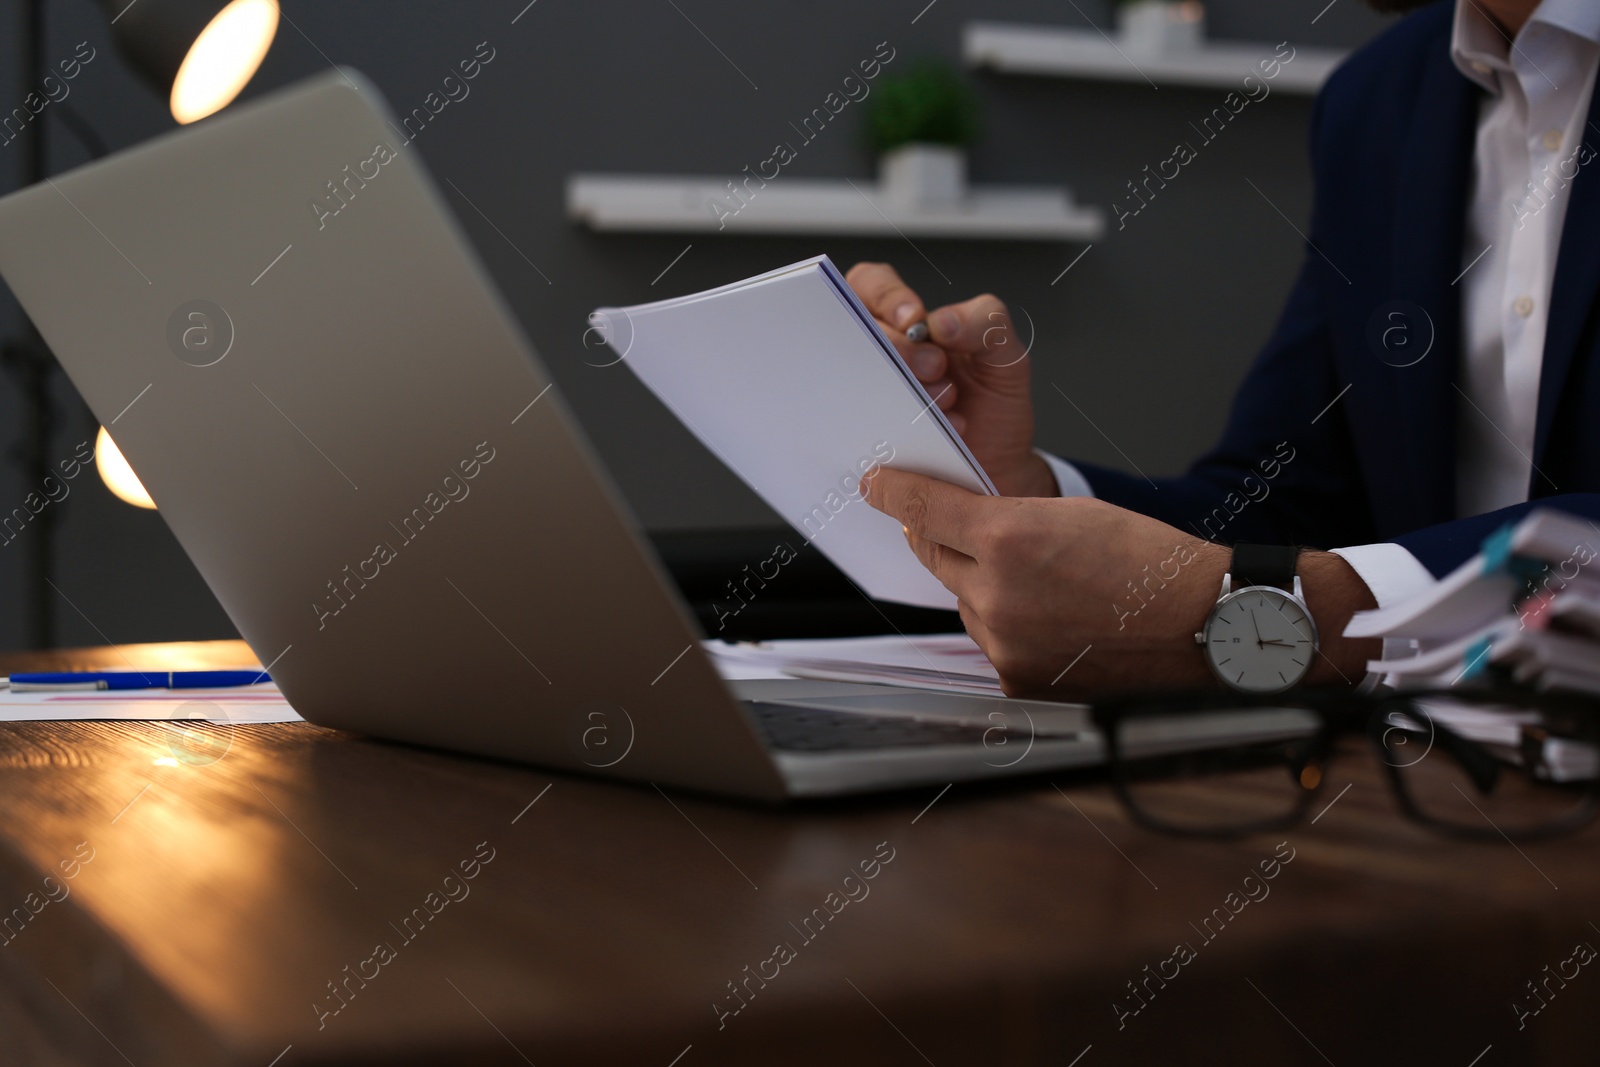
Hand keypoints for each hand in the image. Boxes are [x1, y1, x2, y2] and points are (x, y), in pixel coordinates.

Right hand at [846, 262, 1054, 497]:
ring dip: (897, 387)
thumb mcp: (1006, 358)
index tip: (913, 321)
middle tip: (935, 369)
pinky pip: (853, 419)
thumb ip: (987, 324)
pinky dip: (894, 423)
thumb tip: (943, 321)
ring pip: (851, 372)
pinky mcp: (864, 431)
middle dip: (900, 347)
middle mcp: (881, 352)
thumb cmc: (994, 407)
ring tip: (942, 405)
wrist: (996, 469)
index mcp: (908, 323)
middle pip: (856, 328)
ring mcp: (867, 391)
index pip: (871, 284)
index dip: (885, 296)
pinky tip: (929, 433)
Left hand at [862, 467, 1379, 698]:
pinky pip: (991, 644)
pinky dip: (1008, 628)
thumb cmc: (1151, 562)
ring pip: (966, 603)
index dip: (895, 493)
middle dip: (942, 539)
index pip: (925, 511)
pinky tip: (1054, 619)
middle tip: (953, 526)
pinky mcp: (1018, 680)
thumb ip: (1005, 517)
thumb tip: (959, 523)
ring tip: (1045, 583)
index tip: (876, 484)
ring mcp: (1004, 644)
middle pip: (937, 558)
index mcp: (1009, 538)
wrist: (1204, 625)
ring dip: (984, 588)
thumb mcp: (1072, 513)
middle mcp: (996, 595)